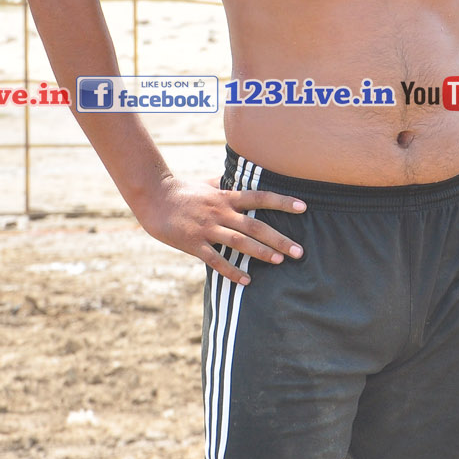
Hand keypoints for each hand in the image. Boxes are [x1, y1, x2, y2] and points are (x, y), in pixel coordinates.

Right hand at [134, 175, 306, 286]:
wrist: (155, 198)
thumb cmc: (183, 191)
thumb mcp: (208, 184)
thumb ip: (226, 184)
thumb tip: (241, 178)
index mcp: (226, 196)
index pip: (260, 198)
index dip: (282, 202)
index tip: (304, 207)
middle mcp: (221, 211)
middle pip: (255, 225)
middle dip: (279, 238)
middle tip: (299, 251)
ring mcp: (207, 228)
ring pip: (239, 242)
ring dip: (260, 253)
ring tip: (279, 261)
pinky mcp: (194, 243)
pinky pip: (215, 260)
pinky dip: (231, 271)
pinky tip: (246, 280)